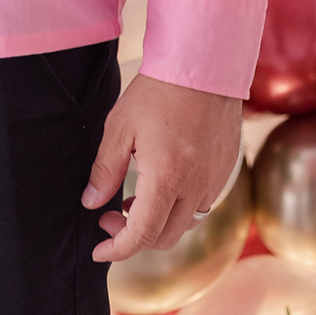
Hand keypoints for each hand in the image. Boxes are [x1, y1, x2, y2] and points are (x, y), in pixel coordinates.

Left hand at [81, 73, 242, 261]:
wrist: (202, 65)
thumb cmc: (158, 91)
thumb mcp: (119, 127)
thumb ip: (105, 169)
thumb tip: (91, 202)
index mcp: (166, 180)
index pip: (141, 235)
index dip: (117, 249)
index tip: (99, 250)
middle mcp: (195, 188)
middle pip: (164, 237)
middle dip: (133, 236)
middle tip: (109, 215)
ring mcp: (214, 181)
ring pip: (185, 224)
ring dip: (157, 223)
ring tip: (133, 198)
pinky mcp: (224, 170)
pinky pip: (201, 204)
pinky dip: (178, 207)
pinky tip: (162, 184)